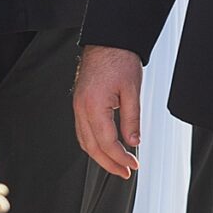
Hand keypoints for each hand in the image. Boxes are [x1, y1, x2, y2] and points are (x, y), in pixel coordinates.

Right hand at [74, 44, 143, 178]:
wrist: (107, 41)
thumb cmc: (120, 60)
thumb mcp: (132, 90)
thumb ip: (132, 119)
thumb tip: (133, 143)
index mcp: (94, 105)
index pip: (106, 142)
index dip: (120, 157)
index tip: (134, 165)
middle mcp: (81, 108)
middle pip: (92, 146)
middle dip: (109, 163)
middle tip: (126, 172)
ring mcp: (78, 106)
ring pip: (85, 141)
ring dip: (100, 156)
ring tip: (117, 165)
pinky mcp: (79, 104)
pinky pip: (83, 130)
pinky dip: (93, 144)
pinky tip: (105, 149)